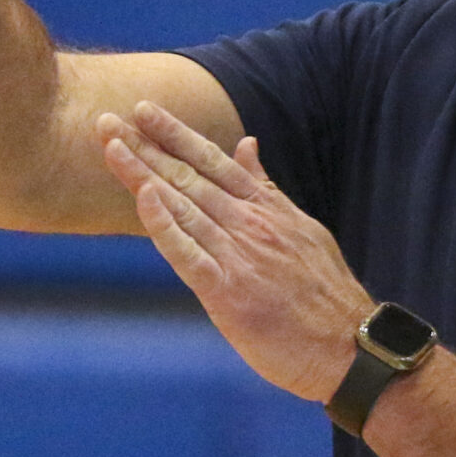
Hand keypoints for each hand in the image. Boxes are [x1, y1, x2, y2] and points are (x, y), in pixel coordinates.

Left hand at [98, 102, 373, 403]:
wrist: (350, 346)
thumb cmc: (325, 295)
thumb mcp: (302, 227)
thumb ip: (267, 188)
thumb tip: (248, 144)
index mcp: (266, 209)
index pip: (212, 162)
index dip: (175, 134)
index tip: (143, 109)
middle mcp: (249, 224)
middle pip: (188, 177)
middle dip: (145, 147)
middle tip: (105, 121)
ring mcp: (238, 255)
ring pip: (182, 206)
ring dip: (143, 174)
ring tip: (110, 147)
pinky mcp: (229, 292)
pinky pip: (189, 253)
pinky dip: (165, 225)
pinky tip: (143, 198)